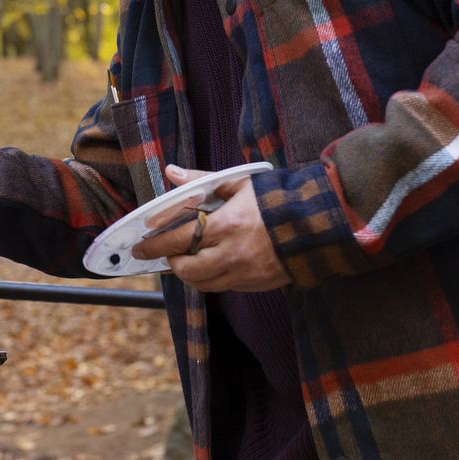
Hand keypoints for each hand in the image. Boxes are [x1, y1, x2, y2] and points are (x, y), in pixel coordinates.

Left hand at [131, 165, 289, 292]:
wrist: (317, 224)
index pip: (178, 239)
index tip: (141, 246)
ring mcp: (244, 272)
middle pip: (187, 269)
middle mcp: (232, 253)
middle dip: (170, 262)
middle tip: (163, 253)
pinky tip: (210, 266)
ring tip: (184, 260)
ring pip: (203, 284)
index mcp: (226, 225)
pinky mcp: (255, 284)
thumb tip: (172, 172)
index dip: (155, 245)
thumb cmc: (276, 200)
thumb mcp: (239, 184)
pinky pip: (224, 287)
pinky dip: (211, 279)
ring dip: (188, 274)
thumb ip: (202, 181)